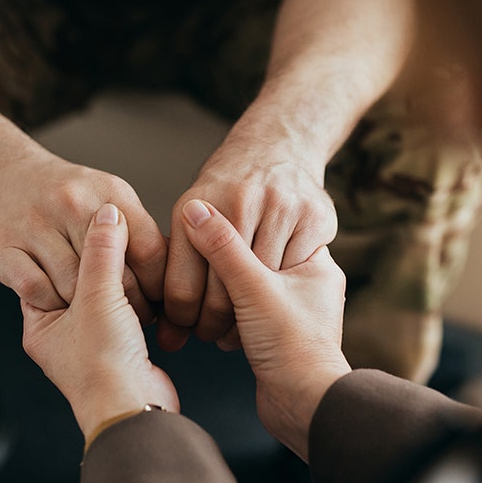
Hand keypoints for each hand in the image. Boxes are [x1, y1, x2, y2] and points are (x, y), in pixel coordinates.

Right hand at [0, 149, 167, 319]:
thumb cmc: (61, 194)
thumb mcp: (107, 196)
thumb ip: (136, 231)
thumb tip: (174, 272)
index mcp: (110, 193)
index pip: (150, 252)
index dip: (158, 287)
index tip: (160, 304)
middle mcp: (73, 205)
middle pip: (115, 277)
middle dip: (128, 305)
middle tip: (131, 317)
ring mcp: (36, 226)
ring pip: (75, 289)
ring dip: (86, 309)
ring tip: (95, 313)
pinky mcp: (4, 249)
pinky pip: (38, 293)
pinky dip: (51, 303)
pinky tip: (58, 302)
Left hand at [21, 203, 178, 445]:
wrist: (134, 410)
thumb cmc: (103, 365)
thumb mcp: (98, 297)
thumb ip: (102, 252)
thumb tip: (108, 213)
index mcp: (41, 324)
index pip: (45, 271)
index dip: (65, 245)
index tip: (84, 220)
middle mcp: (63, 335)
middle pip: (78, 282)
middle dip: (99, 260)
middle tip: (115, 231)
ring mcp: (94, 343)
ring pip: (106, 297)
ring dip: (123, 280)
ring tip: (137, 257)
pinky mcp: (123, 349)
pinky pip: (128, 313)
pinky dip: (139, 299)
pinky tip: (151, 285)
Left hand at [161, 138, 337, 351]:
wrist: (278, 145)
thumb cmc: (229, 193)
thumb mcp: (192, 214)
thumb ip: (179, 266)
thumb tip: (166, 336)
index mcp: (196, 206)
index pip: (182, 288)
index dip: (182, 320)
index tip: (185, 330)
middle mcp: (239, 202)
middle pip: (223, 295)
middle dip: (215, 325)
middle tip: (213, 335)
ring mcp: (281, 207)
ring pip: (263, 288)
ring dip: (251, 317)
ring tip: (242, 324)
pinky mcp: (315, 216)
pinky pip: (296, 273)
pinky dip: (284, 292)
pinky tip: (274, 299)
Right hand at [178, 198, 350, 460]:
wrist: (304, 407)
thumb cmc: (293, 347)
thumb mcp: (253, 288)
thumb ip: (223, 248)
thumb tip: (195, 209)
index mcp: (316, 264)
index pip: (269, 229)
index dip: (233, 227)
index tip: (201, 225)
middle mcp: (308, 285)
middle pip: (254, 259)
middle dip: (222, 267)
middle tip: (193, 262)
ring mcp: (291, 313)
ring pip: (245, 289)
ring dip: (219, 295)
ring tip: (197, 300)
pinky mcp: (273, 337)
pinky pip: (241, 313)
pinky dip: (223, 316)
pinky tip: (206, 320)